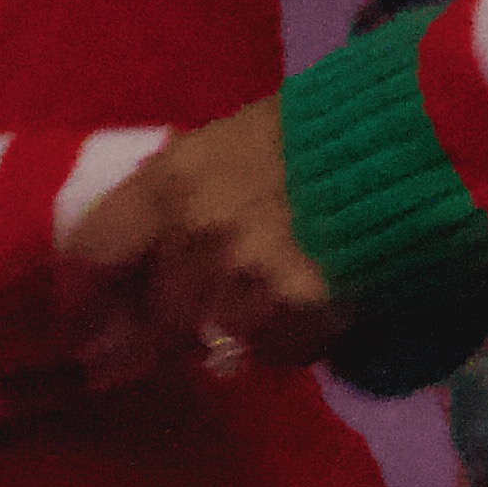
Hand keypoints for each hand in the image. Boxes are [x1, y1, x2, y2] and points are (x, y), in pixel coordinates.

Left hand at [58, 98, 344, 368]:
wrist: (405, 138)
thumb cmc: (305, 134)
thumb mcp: (220, 146)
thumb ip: (168, 202)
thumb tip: (125, 268)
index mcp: (171, 183)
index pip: (92, 254)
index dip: (82, 298)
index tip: (82, 325)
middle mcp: (198, 235)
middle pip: (149, 317)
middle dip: (157, 330)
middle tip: (174, 329)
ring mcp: (249, 279)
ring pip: (209, 344)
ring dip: (223, 335)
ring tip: (253, 308)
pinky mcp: (302, 313)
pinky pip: (272, 352)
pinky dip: (281, 341)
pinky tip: (302, 309)